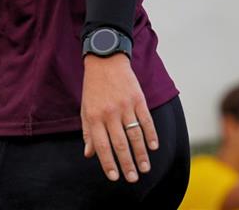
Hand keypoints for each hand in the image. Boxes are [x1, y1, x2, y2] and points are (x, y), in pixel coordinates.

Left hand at [81, 54, 157, 182]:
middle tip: (133, 178)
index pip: (102, 146)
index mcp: (94, 117)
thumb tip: (89, 154)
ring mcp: (125, 106)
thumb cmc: (93, 87)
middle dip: (127, 164)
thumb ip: (88, 132)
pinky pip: (146, 120)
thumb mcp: (85, 109)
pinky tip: (153, 147)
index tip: (115, 177)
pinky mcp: (138, 99)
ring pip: (135, 135)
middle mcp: (110, 113)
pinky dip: (151, 135)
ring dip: (141, 154)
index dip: (108, 163)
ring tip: (145, 168)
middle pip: (120, 144)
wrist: (105, 60)